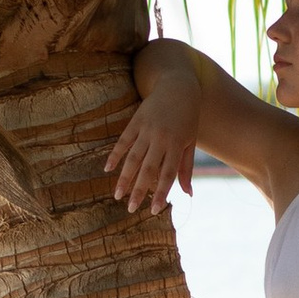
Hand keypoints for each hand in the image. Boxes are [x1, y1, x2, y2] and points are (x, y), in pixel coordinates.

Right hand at [106, 75, 197, 213]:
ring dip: (124, 178)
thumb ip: (186, 168)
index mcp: (177, 145)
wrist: (178, 87)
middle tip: (131, 209)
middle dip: (139, 191)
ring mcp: (146, 129)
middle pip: (148, 170)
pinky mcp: (135, 121)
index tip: (153, 210)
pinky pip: (123, 141)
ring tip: (117, 195)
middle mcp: (161, 139)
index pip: (167, 175)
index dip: (160, 194)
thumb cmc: (188, 117)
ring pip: (133, 158)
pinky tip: (108, 169)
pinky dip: (115, 155)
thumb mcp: (190, 141)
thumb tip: (187, 193)